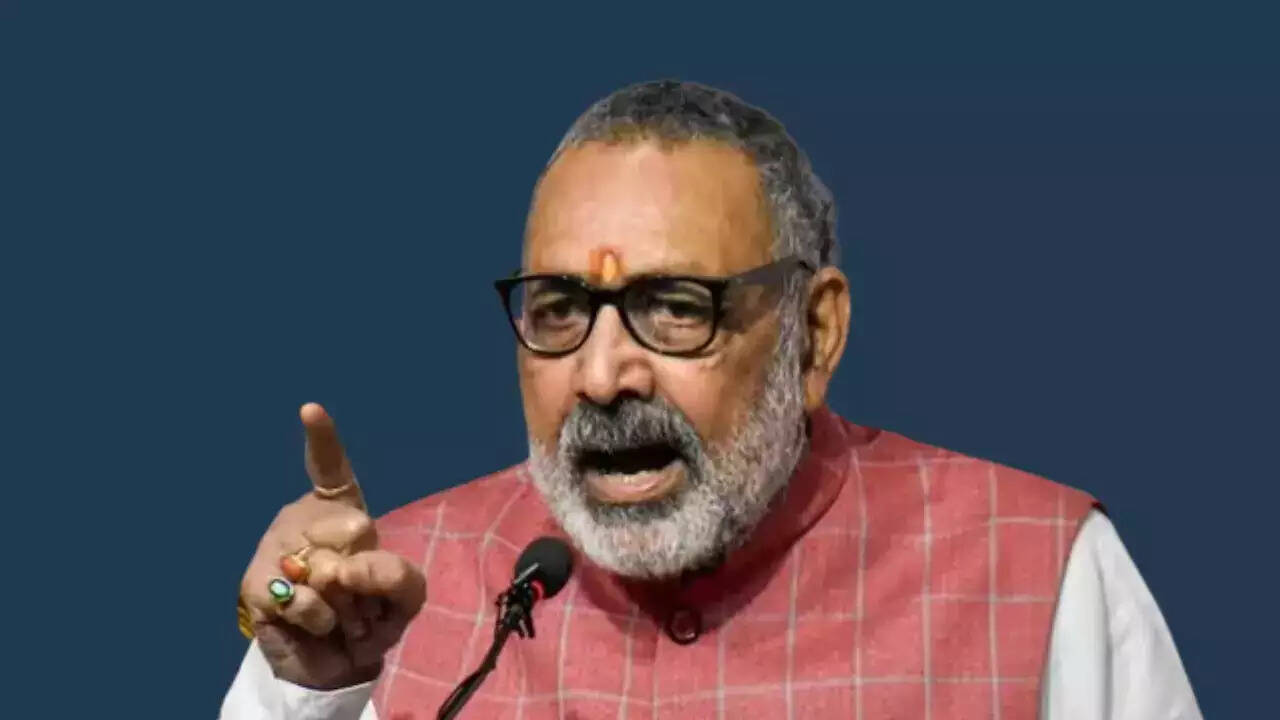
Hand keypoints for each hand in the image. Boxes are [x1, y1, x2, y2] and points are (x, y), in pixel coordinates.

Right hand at [238, 403, 426, 689]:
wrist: (335, 665)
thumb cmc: (369, 617)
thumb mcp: (402, 597)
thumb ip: (395, 577)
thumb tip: (346, 571)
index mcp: (339, 513)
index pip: (330, 469)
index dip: (322, 439)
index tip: (310, 409)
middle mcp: (303, 522)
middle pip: (354, 527)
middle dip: (368, 570)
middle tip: (359, 596)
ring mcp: (276, 552)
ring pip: (330, 569)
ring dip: (346, 603)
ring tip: (338, 615)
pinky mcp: (255, 586)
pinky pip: (305, 599)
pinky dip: (321, 619)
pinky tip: (314, 624)